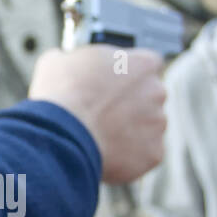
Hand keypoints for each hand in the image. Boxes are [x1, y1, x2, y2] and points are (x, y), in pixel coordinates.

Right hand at [27, 45, 166, 184]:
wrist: (61, 136)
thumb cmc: (60, 95)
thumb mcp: (58, 62)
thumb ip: (74, 59)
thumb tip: (65, 62)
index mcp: (142, 63)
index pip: (147, 64)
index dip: (128, 75)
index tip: (114, 84)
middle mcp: (157, 91)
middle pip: (149, 98)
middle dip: (131, 105)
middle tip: (104, 114)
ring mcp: (158, 124)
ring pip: (147, 128)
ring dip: (130, 132)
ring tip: (99, 137)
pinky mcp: (153, 154)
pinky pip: (143, 155)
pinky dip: (128, 158)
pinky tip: (105, 154)